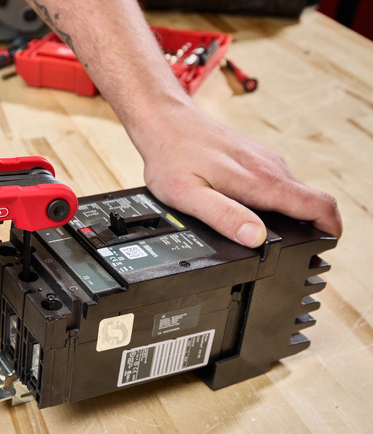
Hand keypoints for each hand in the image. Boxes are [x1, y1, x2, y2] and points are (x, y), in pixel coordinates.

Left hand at [131, 105, 341, 246]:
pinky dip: (277, 200)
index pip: (319, 205)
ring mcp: (264, 159)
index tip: (324, 245)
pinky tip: (252, 209)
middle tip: (293, 248)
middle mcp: (270, 167)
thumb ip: (224, 217)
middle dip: (312, 226)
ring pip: (294, 191)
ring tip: (272, 234)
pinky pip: (278, 181)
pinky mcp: (255, 156)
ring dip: (293, 213)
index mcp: (261, 180)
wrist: (165, 122)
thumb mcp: (189, 196)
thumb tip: (255, 238)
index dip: (330, 229)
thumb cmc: (172, 158)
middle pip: (311, 201)